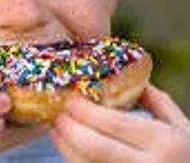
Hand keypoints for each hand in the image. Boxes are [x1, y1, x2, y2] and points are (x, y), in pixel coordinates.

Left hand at [51, 85, 189, 162]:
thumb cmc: (188, 155)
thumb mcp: (182, 127)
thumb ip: (156, 101)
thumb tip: (127, 77)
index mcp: (165, 143)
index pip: (115, 123)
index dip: (85, 110)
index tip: (69, 99)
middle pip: (95, 147)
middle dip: (69, 129)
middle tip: (57, 114)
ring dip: (65, 147)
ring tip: (55, 130)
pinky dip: (75, 160)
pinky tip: (68, 148)